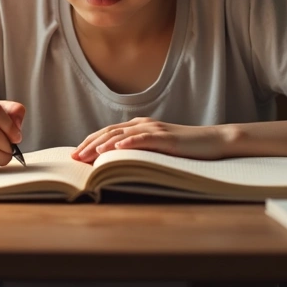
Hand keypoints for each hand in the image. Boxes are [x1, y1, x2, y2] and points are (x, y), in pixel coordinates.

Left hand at [71, 117, 230, 162]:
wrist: (213, 141)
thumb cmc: (185, 149)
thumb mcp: (157, 150)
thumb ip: (139, 151)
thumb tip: (116, 162)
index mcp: (140, 126)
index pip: (108, 132)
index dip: (89, 142)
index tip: (74, 154)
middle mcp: (144, 124)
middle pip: (110, 131)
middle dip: (89, 144)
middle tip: (74, 157)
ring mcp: (155, 130)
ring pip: (123, 133)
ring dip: (103, 144)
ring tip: (88, 155)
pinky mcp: (167, 138)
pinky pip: (144, 138)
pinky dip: (129, 141)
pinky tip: (117, 147)